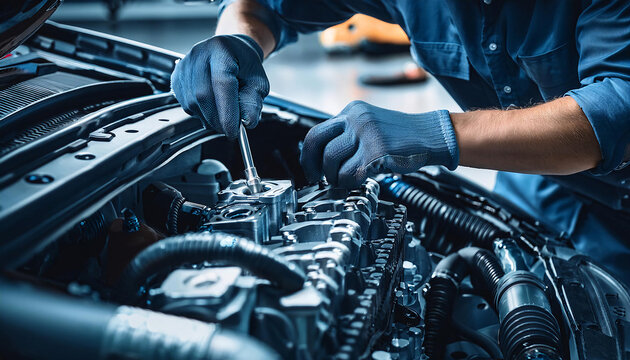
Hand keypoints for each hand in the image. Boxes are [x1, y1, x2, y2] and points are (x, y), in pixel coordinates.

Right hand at [171, 34, 268, 138]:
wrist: (230, 50)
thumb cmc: (244, 65)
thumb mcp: (258, 82)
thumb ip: (253, 102)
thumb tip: (247, 122)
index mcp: (222, 51)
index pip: (222, 84)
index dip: (227, 112)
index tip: (233, 131)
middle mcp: (199, 55)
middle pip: (204, 96)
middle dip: (218, 119)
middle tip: (230, 128)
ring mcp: (184, 66)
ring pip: (193, 104)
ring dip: (209, 118)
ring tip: (223, 113)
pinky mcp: (176, 78)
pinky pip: (186, 105)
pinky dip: (200, 113)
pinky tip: (211, 106)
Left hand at [300, 101, 458, 187]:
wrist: (432, 136)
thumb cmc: (402, 136)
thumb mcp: (370, 125)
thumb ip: (348, 136)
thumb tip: (322, 158)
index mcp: (352, 111)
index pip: (315, 132)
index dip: (308, 155)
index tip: (311, 169)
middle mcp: (356, 119)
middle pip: (318, 145)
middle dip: (316, 168)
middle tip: (322, 179)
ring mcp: (366, 134)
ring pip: (332, 161)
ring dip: (335, 177)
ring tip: (345, 180)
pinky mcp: (377, 151)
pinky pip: (350, 174)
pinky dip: (350, 182)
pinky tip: (359, 180)